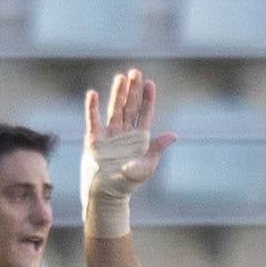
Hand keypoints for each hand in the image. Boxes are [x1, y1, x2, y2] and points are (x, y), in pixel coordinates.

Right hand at [83, 68, 175, 211]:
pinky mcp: (93, 138)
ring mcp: (109, 133)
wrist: (106, 194)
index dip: (147, 98)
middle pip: (129, 106)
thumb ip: (157, 148)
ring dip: (117, 93)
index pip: (144, 113)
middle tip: (135, 72)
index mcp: (139, 137)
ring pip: (114, 109)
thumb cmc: (128, 183)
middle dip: (132, 90)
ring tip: (120, 77)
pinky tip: (92, 93)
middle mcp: (124, 132)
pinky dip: (92, 107)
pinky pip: (92, 119)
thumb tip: (174, 135)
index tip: (149, 83)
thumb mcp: (147, 166)